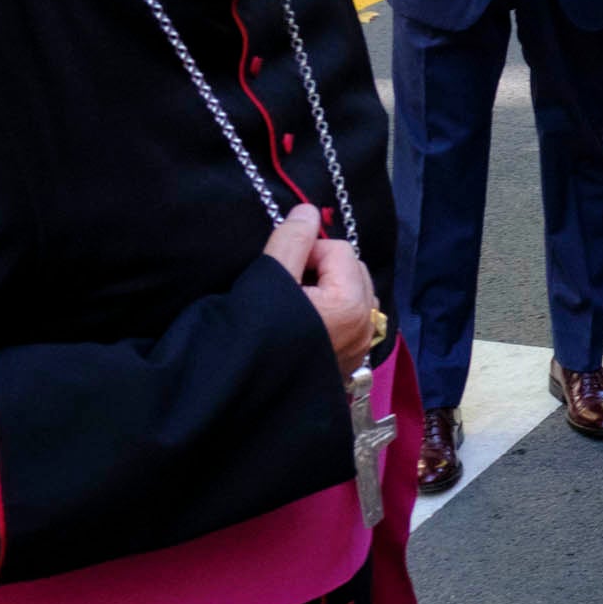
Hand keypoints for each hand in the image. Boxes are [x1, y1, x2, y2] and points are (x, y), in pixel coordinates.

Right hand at [261, 203, 377, 372]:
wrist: (237, 392)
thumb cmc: (253, 336)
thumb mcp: (269, 280)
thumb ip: (292, 241)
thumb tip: (308, 211)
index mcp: (352, 304)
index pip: (338, 249)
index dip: (306, 251)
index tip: (279, 271)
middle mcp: (365, 326)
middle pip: (353, 270)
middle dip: (323, 267)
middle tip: (287, 284)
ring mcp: (360, 347)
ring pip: (355, 295)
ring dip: (330, 288)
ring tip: (295, 302)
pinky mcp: (349, 362)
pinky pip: (352, 321)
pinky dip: (334, 312)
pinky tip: (305, 322)